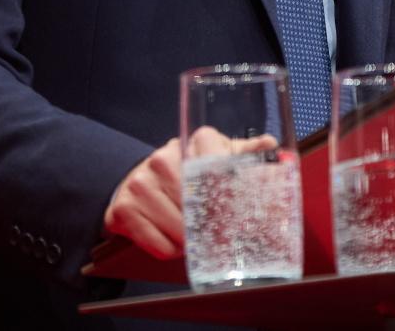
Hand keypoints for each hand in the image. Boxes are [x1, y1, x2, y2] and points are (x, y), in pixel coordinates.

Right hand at [102, 128, 280, 259]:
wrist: (136, 182)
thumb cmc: (184, 173)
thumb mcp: (213, 158)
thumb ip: (242, 153)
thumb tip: (270, 145)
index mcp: (190, 143)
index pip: (215, 162)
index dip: (228, 192)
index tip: (235, 209)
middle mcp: (162, 158)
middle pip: (198, 205)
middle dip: (213, 227)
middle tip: (223, 237)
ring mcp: (140, 183)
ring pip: (179, 229)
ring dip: (192, 243)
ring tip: (194, 238)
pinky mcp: (123, 208)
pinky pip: (158, 245)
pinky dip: (171, 251)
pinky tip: (174, 242)